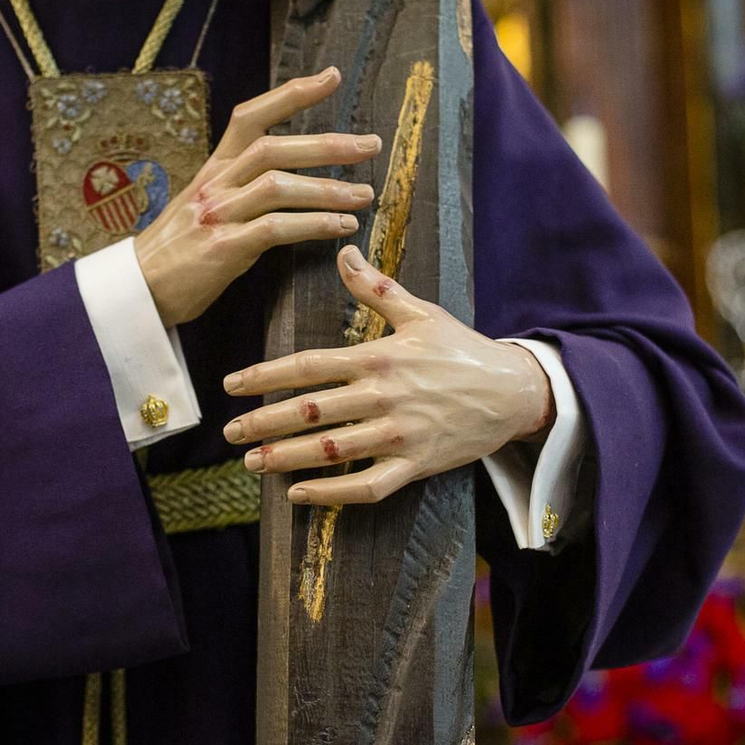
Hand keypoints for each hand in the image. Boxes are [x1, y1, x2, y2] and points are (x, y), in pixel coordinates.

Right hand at [134, 67, 381, 327]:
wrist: (138, 290)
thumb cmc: (178, 250)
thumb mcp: (204, 204)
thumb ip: (239, 185)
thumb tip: (283, 175)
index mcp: (214, 168)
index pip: (252, 117)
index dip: (291, 94)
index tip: (331, 77)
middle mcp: (215, 184)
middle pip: (274, 148)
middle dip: (327, 145)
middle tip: (370, 145)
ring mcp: (217, 214)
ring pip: (278, 187)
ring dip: (328, 189)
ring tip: (364, 195)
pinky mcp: (223, 248)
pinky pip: (275, 229)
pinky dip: (313, 225)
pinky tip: (341, 227)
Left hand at [222, 245, 554, 504]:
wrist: (514, 391)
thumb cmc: (462, 350)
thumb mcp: (421, 312)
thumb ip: (376, 287)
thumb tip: (342, 251)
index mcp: (380, 358)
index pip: (309, 366)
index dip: (265, 376)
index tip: (232, 385)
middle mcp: (384, 397)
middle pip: (311, 412)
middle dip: (264, 423)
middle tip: (230, 433)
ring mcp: (399, 435)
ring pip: (332, 451)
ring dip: (287, 458)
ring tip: (253, 464)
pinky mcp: (415, 465)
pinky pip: (367, 485)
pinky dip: (332, 493)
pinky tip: (299, 493)